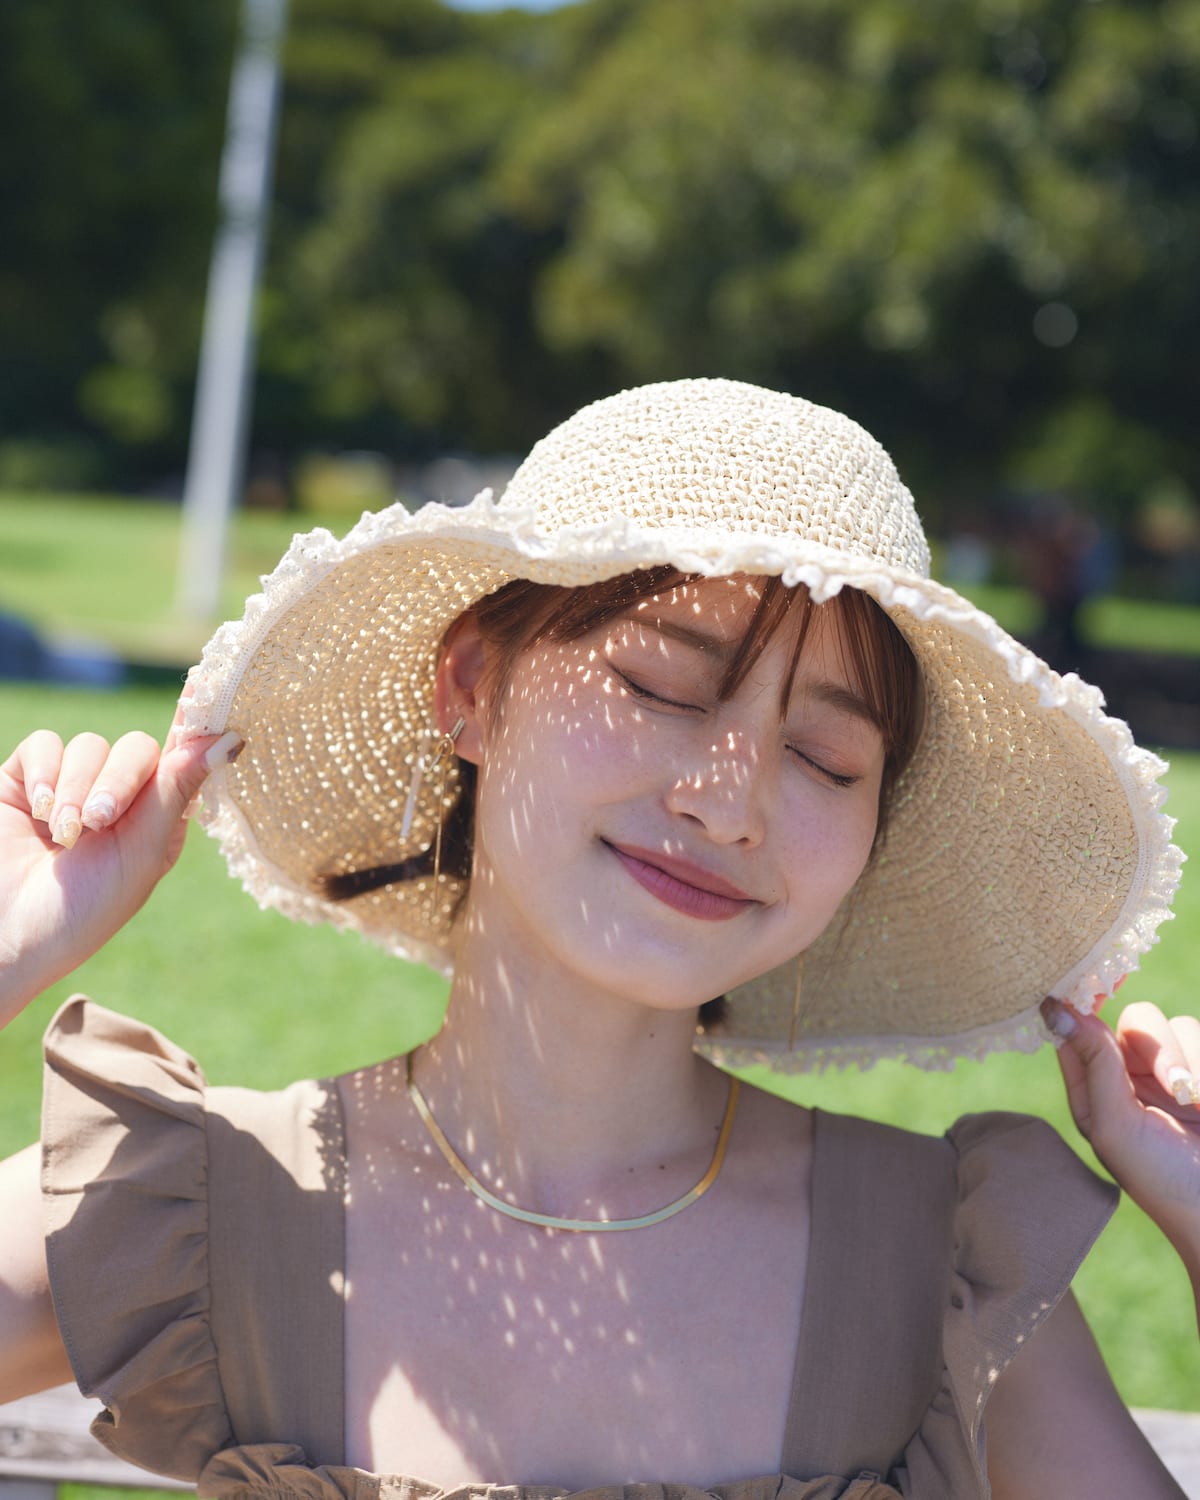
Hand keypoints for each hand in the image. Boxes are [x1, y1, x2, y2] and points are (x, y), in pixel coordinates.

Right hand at [0, 714, 239, 1028]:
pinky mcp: (26, 781)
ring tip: (62, 836)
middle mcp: (120, 799)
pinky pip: (45, 746)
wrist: (5, 937)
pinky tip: (38, 811)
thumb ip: (176, 792)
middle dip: (118, 781)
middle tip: (96, 822)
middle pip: (137, 749)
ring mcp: (71, 787)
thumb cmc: (81, 911)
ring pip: (89, 746)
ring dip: (75, 789)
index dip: (194, 727)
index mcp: (158, 819)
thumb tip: (227, 739)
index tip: (205, 689)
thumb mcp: (140, 855)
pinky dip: (44, 774)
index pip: (183, 761)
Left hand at [1044, 995, 1199, 1298]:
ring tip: (1198, 1106)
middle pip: (1137, 1020)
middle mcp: (1135, 1076)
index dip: (1081, 1007)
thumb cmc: (1163, 1181)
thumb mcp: (1116, 1125)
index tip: (1089, 988)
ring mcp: (1176, 1074)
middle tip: (1178, 1088)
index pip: (1079, 1031)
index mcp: (1098, 1090)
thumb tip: (1054, 1006)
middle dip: (1159, 1048)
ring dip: (1192, 1062)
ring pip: (1179, 1027)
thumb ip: (1093, 1062)